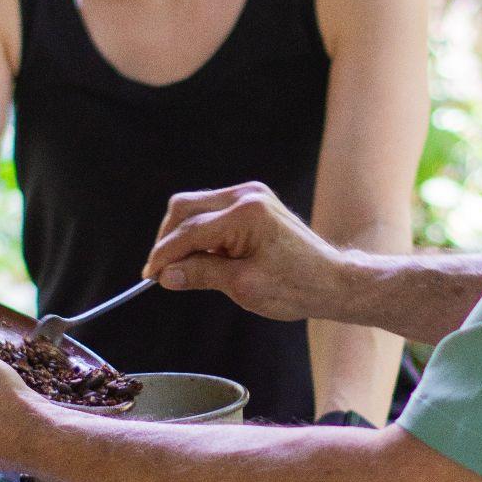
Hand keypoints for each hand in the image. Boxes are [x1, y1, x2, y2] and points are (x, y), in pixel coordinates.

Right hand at [144, 183, 347, 322]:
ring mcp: (251, 195)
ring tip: (182, 268)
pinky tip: (202, 257)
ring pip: (196, 207)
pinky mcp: (254, 202)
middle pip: (185, 208)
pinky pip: (213, 212)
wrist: (331, 281)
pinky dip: (201, 232)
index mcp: (245, 214)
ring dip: (184, 235)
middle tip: (162, 271)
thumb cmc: (295, 287)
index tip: (150, 276)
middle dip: (169, 239)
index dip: (165, 255)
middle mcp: (246, 196)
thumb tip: (167, 274)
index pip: (189, 231)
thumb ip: (201, 274)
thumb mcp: (242, 286)